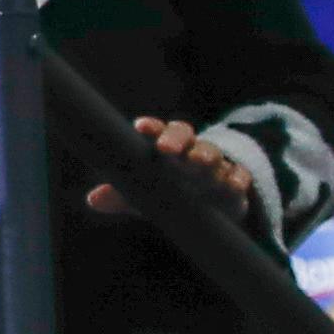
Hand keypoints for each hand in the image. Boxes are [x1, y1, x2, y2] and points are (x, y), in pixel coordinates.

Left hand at [89, 116, 254, 218]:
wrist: (214, 206)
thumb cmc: (173, 192)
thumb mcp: (147, 195)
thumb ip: (122, 197)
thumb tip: (93, 199)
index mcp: (166, 149)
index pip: (158, 132)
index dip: (152, 128)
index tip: (141, 127)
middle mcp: (189, 152)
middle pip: (185, 136)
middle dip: (176, 139)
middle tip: (166, 147)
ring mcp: (215, 165)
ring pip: (211, 153)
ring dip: (205, 155)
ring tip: (198, 161)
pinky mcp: (235, 182)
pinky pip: (239, 175)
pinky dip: (236, 178)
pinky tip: (232, 183)